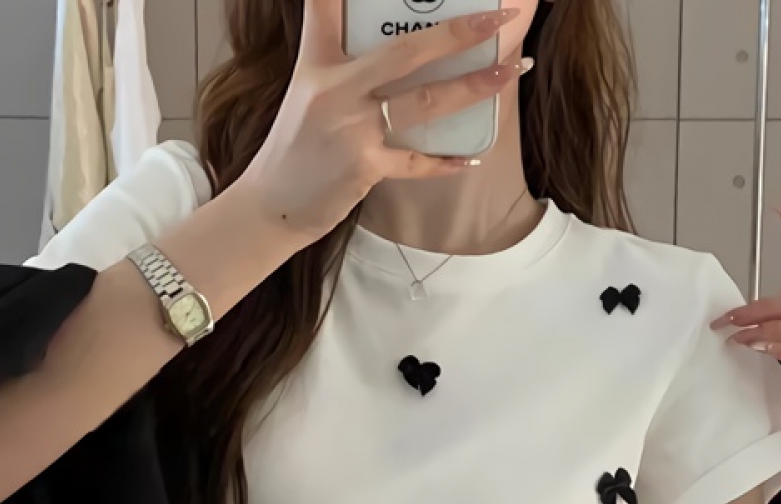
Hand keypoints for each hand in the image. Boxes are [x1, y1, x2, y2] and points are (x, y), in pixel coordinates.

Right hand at [236, 0, 531, 240]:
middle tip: (498, 18)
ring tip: (509, 72)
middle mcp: (334, 90)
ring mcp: (352, 129)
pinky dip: (443, 162)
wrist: (271, 206)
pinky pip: (415, 160)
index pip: (325, 8)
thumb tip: (396, 60)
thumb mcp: (307, 98)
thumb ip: (345, 74)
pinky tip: (469, 158)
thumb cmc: (294, 151)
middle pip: (404, 52)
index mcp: (316, 66)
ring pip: (423, 101)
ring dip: (472, 87)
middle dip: (457, 32)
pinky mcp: (364, 166)